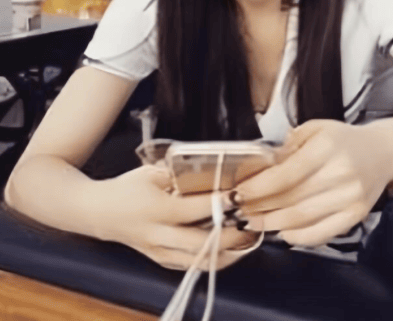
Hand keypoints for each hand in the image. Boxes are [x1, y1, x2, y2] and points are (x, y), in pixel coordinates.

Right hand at [95, 165, 257, 269]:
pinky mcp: (158, 259)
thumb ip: (178, 175)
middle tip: (251, 225)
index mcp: (157, 210)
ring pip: (197, 262)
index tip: (239, 196)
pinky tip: (227, 251)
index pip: (194, 210)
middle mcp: (158, 235)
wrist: (95, 212)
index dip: (219, 204)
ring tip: (246, 240)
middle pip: (200, 244)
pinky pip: (189, 265)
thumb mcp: (151, 173)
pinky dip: (210, 260)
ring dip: (226, 253)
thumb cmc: (125, 189)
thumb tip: (210, 173)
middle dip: (230, 237)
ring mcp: (158, 251)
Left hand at [234, 120, 392, 245]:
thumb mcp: (315, 128)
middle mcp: (341, 172)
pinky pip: (321, 233)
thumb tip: (263, 168)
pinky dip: (298, 236)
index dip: (257, 188)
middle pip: (290, 199)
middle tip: (241, 210)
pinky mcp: (356, 215)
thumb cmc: (346, 140)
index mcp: (327, 146)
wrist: (384, 152)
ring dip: (273, 224)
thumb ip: (289, 145)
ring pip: (302, 218)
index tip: (239, 193)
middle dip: (259, 207)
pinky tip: (283, 231)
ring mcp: (349, 196)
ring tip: (255, 221)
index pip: (285, 174)